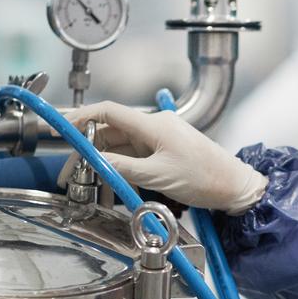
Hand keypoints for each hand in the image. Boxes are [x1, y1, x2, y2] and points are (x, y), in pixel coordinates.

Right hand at [59, 101, 267, 212]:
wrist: (234, 186)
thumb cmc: (205, 178)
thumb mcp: (158, 176)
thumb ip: (123, 167)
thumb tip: (95, 161)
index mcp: (153, 125)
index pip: (109, 112)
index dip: (82, 117)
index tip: (63, 129)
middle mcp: (154, 126)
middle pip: (110, 132)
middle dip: (87, 150)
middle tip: (70, 173)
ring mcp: (160, 138)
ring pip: (120, 145)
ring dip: (101, 161)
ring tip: (86, 181)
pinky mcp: (164, 150)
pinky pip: (134, 155)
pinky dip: (119, 166)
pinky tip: (109, 180)